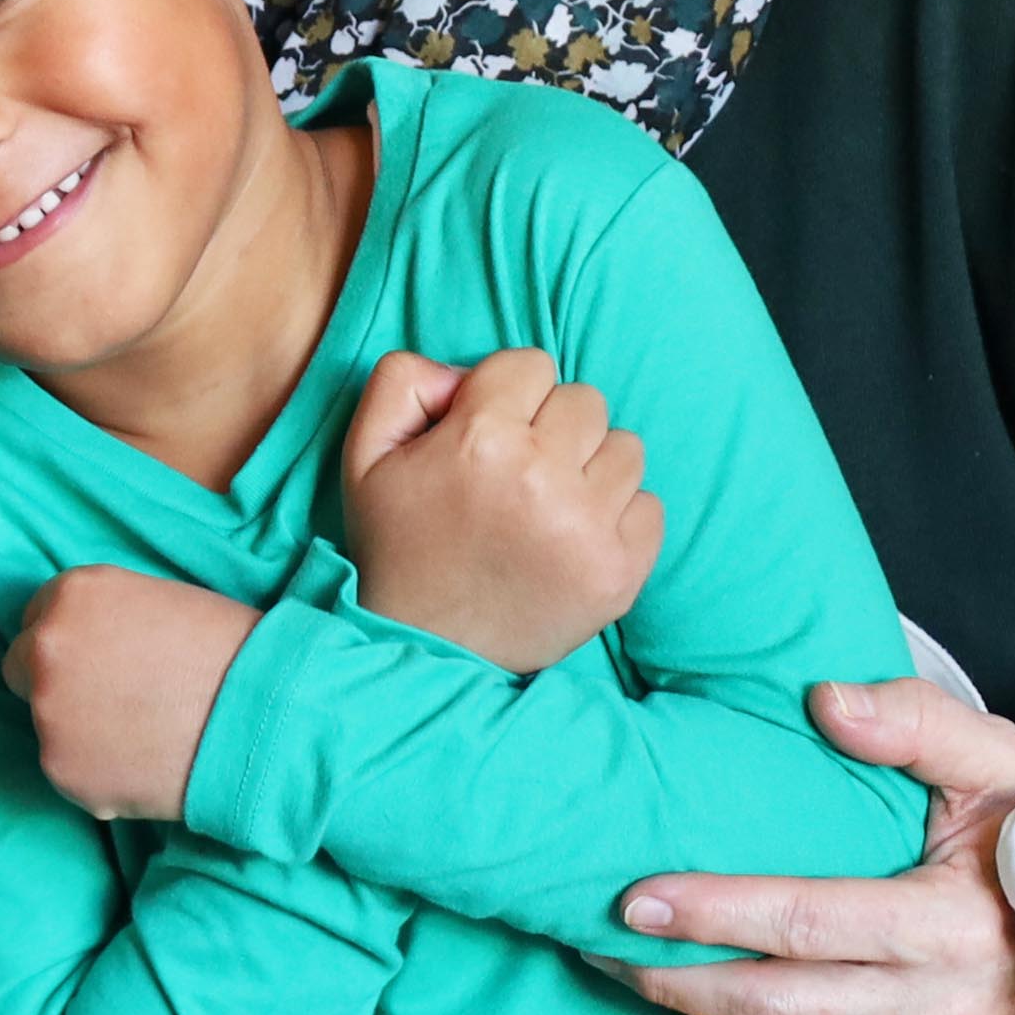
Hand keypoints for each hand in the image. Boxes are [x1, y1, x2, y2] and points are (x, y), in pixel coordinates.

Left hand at [6, 567, 256, 822]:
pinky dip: (100, 774)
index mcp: (72, 596)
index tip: (102, 659)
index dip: (74, 641)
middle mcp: (45, 649)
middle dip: (58, 684)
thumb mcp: (155, 602)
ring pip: (48, 726)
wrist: (266, 713)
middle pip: (22, 669)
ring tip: (145, 734)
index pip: (37, 617)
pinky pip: (71, 772)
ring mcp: (48, 714)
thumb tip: (83, 644)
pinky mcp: (62, 770)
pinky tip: (147, 763)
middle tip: (116, 700)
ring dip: (81, 733)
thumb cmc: (228, 650)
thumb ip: (103, 619)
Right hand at [339, 346, 657, 673]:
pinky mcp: (619, 572)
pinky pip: (650, 506)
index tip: (489, 435)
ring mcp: (588, 528)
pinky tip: (573, 540)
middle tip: (519, 474)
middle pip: (587, 401)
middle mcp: (541, 478)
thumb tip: (465, 372)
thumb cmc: (399, 546)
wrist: (424, 648)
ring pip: (626, 449)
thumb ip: (403, 382)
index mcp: (480, 439)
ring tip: (549, 506)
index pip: (533, 365)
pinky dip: (617, 519)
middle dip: (553, 428)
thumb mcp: (365, 455)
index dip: (506, 397)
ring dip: (591, 470)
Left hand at [608, 677, 1014, 1014]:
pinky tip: (704, 991)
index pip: (808, 923)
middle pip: (774, 1004)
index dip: (715, 913)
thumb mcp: (999, 763)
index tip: (634, 897)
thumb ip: (917, 721)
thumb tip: (827, 701)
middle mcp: (940, 1008)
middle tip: (599, 938)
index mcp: (957, 926)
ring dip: (696, 1009)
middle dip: (674, 977)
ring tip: (627, 962)